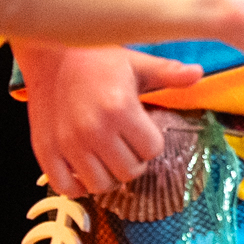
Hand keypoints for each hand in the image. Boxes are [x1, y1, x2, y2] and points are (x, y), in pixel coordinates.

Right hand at [16, 42, 202, 197]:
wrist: (51, 55)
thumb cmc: (98, 59)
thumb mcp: (137, 63)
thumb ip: (169, 73)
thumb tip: (198, 73)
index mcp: (120, 108)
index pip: (152, 150)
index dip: (151, 142)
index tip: (142, 130)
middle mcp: (94, 130)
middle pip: (129, 172)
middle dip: (133, 160)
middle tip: (126, 145)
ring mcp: (67, 144)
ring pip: (100, 185)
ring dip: (108, 175)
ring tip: (106, 156)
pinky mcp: (45, 151)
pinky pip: (66, 187)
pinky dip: (77, 185)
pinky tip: (83, 168)